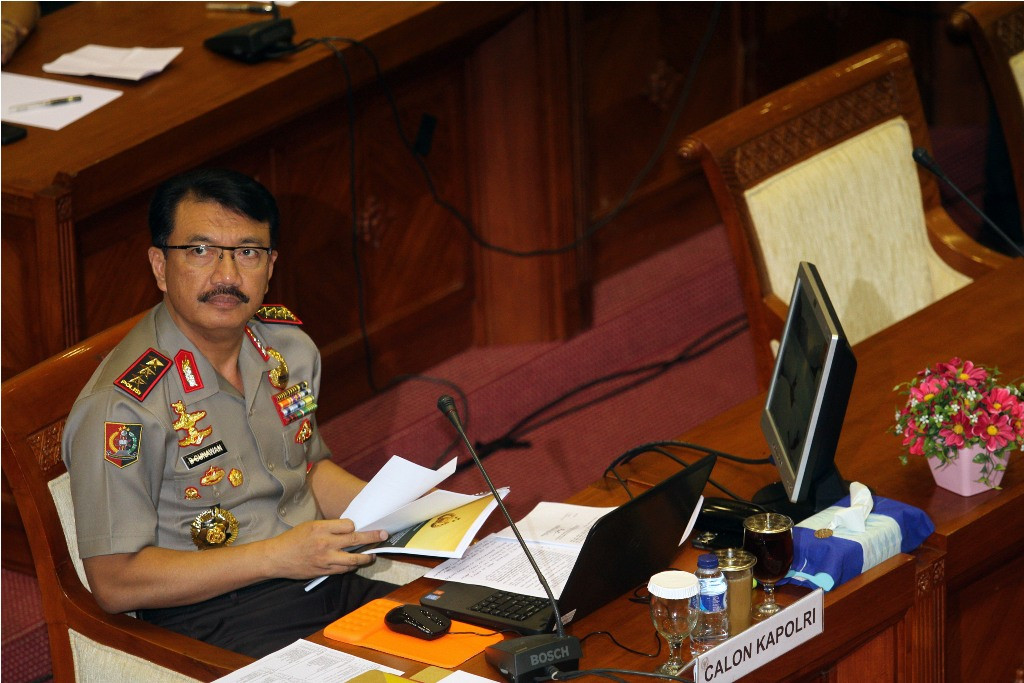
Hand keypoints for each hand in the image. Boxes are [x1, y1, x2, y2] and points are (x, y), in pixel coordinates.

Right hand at [263, 518, 387, 578]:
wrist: (276, 558)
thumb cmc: (293, 539)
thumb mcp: (310, 526)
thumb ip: (328, 528)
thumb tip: (348, 529)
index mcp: (321, 528)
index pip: (348, 525)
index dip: (354, 526)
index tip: (356, 527)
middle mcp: (325, 543)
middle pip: (355, 540)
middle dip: (372, 537)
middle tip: (384, 534)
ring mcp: (325, 559)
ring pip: (353, 559)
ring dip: (366, 557)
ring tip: (373, 555)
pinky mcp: (324, 571)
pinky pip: (343, 570)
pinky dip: (352, 567)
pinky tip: (355, 564)